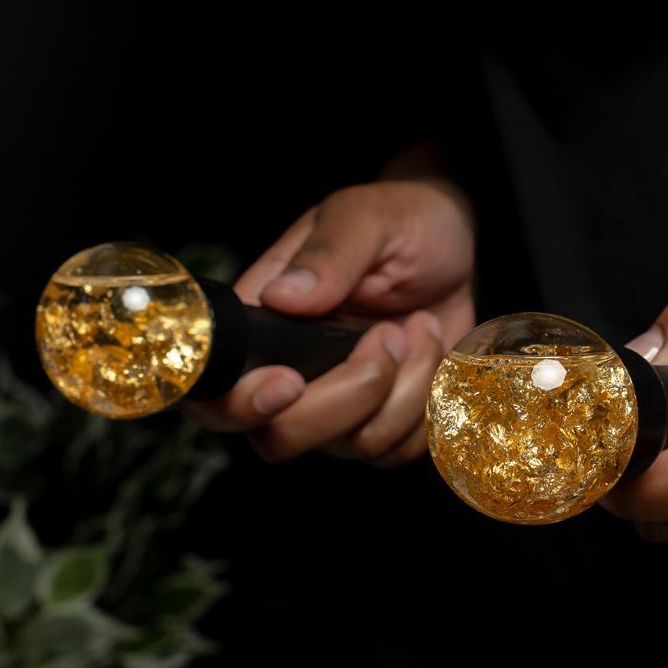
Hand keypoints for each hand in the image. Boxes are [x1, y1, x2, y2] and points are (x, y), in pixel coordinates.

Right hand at [183, 177, 476, 465]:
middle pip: (282, 438)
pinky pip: (402, 449)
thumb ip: (328, 253)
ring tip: (420, 327)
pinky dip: (431, 400)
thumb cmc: (399, 224)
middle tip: (390, 332)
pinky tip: (433, 351)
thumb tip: (281, 297)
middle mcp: (287, 377)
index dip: (242, 405)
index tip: (290, 382)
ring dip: (408, 385)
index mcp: (261, 325)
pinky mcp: (381, 424)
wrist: (451, 249)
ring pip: (357, 445)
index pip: (216, 393)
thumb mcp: (366, 218)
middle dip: (352, 392)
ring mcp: (334, 410)